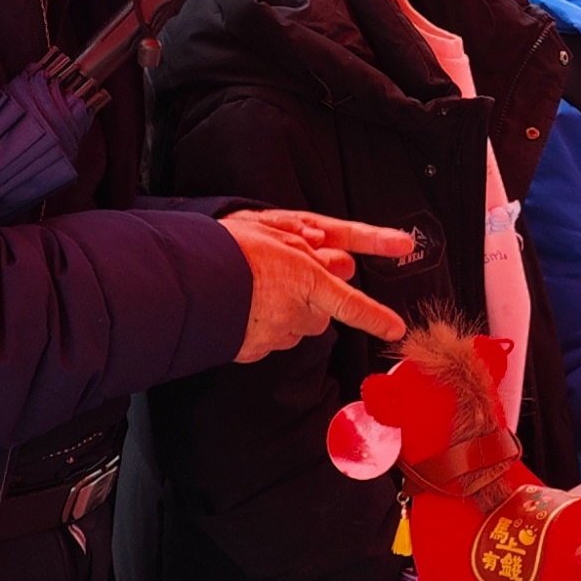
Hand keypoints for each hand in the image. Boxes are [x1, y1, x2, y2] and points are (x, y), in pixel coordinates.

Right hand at [222, 210, 417, 362]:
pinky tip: (244, 307)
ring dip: (287, 311)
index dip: (376, 318)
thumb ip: (314, 246)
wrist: (184, 281)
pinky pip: (271, 338)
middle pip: (321, 312)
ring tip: (256, 290)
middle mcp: (295, 309)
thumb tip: (341, 263)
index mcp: (306, 278)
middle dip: (312, 298)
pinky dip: (264, 325)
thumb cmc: (228, 247)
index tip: (395, 330)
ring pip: (297, 326)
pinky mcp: (255, 349)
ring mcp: (275, 333)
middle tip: (283, 277)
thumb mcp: (275, 231)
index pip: (351, 304)